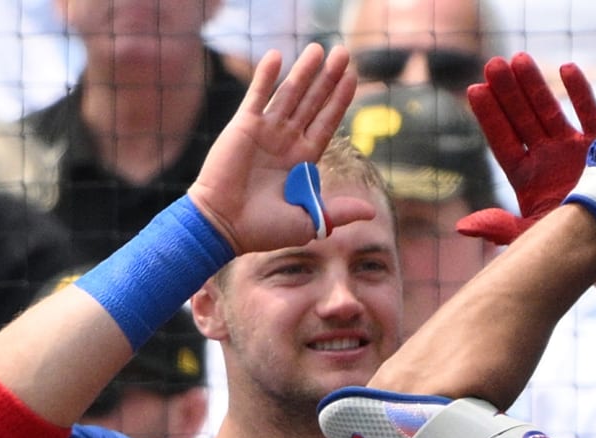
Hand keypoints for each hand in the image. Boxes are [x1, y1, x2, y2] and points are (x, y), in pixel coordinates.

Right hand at [187, 45, 375, 254]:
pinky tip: (277, 56)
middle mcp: (286, 141)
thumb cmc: (264, 230)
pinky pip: (257, 96)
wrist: (224, 226)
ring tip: (319, 48)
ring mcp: (265, 131)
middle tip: (343, 52)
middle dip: (328, 78)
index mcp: (303, 160)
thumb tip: (371, 212)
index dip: (340, 100)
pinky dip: (266, 77)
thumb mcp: (308, 221)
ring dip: (303, 71)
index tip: (354, 76)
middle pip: (312, 102)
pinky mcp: (243, 127)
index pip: (327, 122)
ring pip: (289, 94)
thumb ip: (337, 211)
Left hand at [456, 54, 595, 245]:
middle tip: (493, 64)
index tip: (474, 90)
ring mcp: (573, 149)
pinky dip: (579, 92)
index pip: (502, 142)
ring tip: (519, 58)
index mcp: (527, 178)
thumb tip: (463, 227)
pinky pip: (589, 114)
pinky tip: (565, 69)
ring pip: (549, 111)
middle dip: (507, 93)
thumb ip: (499, 228)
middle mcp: (547, 159)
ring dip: (535, 86)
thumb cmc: (571, 244)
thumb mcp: (532, 236)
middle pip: (521, 120)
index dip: (489, 118)